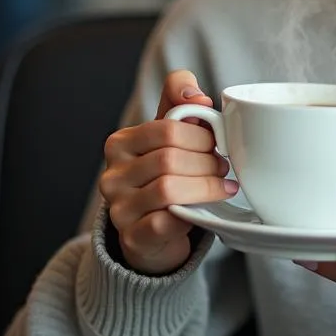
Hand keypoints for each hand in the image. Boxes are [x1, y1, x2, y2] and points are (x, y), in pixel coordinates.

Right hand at [99, 70, 237, 274]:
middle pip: (169, 158)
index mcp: (120, 143)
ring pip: (168, 189)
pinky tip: (207, 209)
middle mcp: (112, 175)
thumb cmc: (165, 172)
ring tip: (221, 184)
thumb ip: (182, 101)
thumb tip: (197, 97)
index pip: (167, 129)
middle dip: (206, 161)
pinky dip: (192, 213)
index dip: (201, 135)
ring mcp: (119, 209)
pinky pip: (165, 222)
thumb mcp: (171, 132)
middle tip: (223, 166)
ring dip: (205, 186)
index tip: (217, 143)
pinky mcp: (132, 238)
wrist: (154, 230)